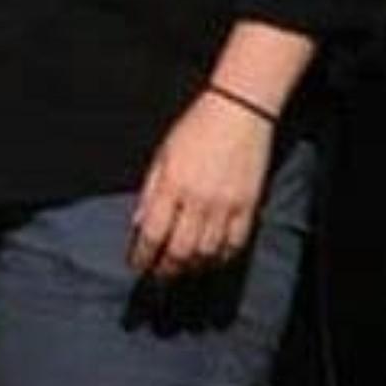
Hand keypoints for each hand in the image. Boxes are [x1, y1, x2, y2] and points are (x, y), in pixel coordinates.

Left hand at [129, 90, 276, 280]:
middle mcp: (198, 199)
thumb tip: (138, 224)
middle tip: (157, 275)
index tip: (136, 265)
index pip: (152, 233)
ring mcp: (226, 205)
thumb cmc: (195, 127)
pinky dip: (221, 257)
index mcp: (172, 184)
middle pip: (179, 251)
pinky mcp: (249, 206)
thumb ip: (150, 191)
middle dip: (165, 270)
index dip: (142, 256)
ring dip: (191, 267)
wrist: (240, 110)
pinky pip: (235, 244)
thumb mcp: (162, 155)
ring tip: (181, 268)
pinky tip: (210, 258)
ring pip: (206, 253)